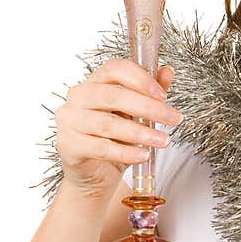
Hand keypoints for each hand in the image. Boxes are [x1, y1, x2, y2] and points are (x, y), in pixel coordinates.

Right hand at [54, 59, 181, 199]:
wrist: (94, 173)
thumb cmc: (114, 138)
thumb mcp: (136, 113)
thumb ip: (150, 92)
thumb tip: (167, 71)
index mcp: (95, 82)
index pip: (115, 68)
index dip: (140, 79)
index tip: (162, 94)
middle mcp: (79, 96)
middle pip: (113, 95)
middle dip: (148, 107)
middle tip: (173, 119)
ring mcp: (69, 120)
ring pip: (108, 123)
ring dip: (140, 133)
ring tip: (162, 140)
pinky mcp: (67, 144)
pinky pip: (100, 147)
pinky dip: (125, 152)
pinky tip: (143, 155)